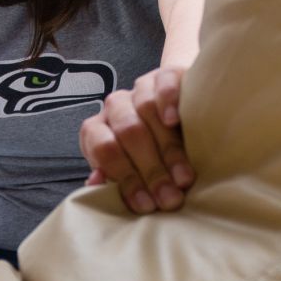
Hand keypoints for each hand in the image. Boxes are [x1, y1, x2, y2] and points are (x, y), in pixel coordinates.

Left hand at [80, 66, 195, 213]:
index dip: (125, 178)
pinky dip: (168, 100)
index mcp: (97, 130)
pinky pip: (163, 81)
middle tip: (170, 199)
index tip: (146, 204)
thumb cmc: (146, 152)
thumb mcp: (126, 169)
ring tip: (184, 178)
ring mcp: (139, 88)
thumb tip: (96, 184)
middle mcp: (114, 107)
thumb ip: (112, 178)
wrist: (175, 114)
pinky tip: (175, 121)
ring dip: (167, 148)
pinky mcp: (165, 75)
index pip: (104, 149)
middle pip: (128, 132)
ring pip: (145, 109)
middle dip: (150, 171)